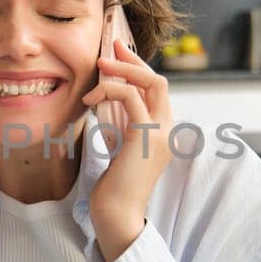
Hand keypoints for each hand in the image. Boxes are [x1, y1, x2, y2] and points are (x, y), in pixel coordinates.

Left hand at [82, 38, 173, 261]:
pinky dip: (112, 90)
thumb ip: (121, 125)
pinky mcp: (146, 137)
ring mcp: (161, 134)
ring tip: (98, 65)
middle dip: (133, 60)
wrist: (117, 215)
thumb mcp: (119, 148)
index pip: (157, 90)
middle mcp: (168, 130)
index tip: (117, 54)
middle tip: (110, 46)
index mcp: (163, 132)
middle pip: (158, 81)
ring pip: (151, 83)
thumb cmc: (113, 187)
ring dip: (122, 69)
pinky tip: (92, 98)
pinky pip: (132, 99)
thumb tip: (106, 100)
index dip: (138, 69)